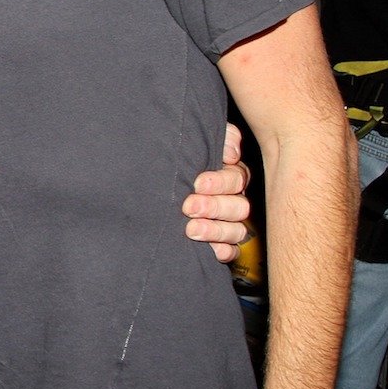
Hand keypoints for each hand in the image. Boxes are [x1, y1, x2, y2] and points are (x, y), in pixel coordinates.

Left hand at [184, 122, 252, 262]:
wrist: (148, 180)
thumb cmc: (177, 156)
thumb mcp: (194, 139)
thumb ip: (220, 138)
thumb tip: (233, 152)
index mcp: (230, 174)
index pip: (237, 178)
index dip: (219, 182)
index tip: (196, 183)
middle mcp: (232, 198)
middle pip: (239, 206)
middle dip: (213, 207)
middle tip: (188, 207)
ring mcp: (228, 222)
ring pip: (237, 230)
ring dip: (215, 230)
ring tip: (190, 229)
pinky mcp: (220, 243)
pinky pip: (232, 251)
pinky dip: (223, 251)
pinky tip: (209, 249)